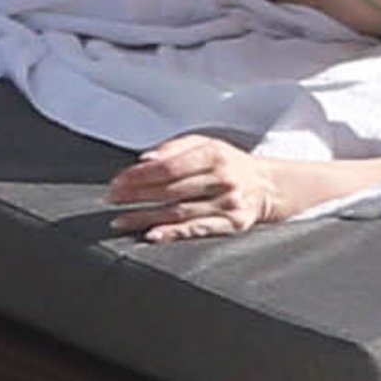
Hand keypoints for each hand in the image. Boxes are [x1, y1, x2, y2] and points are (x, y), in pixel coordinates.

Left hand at [104, 134, 284, 241]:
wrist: (268, 185)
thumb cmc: (228, 163)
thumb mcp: (206, 144)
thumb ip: (174, 148)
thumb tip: (143, 159)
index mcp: (214, 153)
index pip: (169, 166)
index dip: (140, 175)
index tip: (117, 181)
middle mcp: (222, 178)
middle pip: (170, 189)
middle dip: (136, 195)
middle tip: (111, 200)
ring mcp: (228, 203)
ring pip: (179, 211)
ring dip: (146, 217)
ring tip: (121, 221)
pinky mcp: (232, 224)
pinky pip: (198, 229)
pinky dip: (173, 233)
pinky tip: (153, 235)